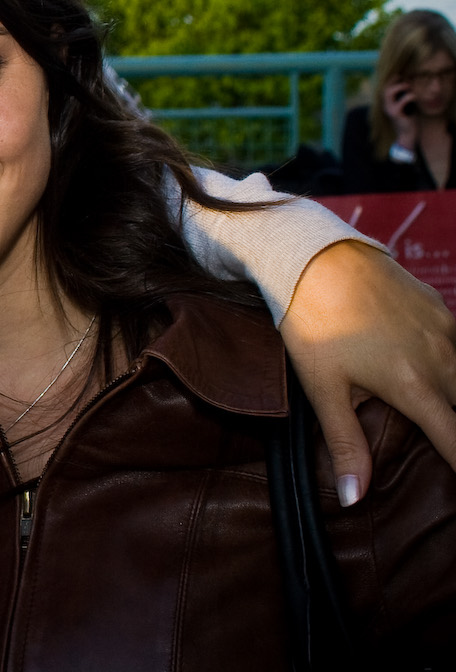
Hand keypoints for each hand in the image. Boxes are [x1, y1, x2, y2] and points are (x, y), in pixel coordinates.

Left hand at [279, 241, 455, 504]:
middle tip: (445, 439)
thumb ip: (346, 444)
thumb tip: (355, 498)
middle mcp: (442, 360)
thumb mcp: (323, 388)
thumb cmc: (313, 323)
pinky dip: (454, 366)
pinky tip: (441, 375)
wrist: (316, 256)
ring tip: (443, 413)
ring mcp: (446, 330)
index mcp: (414, 386)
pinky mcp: (441, 309)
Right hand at [380, 80, 418, 145]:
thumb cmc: (408, 119)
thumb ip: (404, 97)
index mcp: (387, 103)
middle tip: (405, 79)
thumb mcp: (406, 106)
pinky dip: (409, 97)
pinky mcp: (396, 113)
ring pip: (388, 93)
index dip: (391, 80)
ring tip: (409, 86)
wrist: (407, 134)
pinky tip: (415, 96)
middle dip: (394, 81)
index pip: (384, 88)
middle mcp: (385, 105)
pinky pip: (401, 101)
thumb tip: (409, 84)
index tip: (400, 75)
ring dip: (399, 87)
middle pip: (384, 88)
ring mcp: (389, 109)